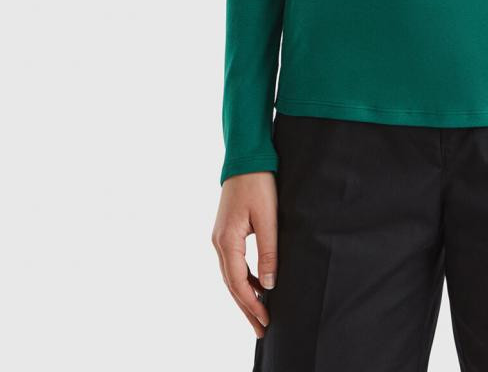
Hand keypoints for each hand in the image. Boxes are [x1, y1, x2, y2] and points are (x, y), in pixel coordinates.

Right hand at [211, 171, 278, 336]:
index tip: (265, 321)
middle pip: (231, 285)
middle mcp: (218, 242)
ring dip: (244, 295)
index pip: (238, 283)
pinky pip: (233, 263)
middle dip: (246, 308)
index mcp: (226, 241)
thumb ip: (268, 251)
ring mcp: (220, 237)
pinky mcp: (226, 232)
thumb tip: (268, 285)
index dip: (251, 305)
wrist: (245, 157)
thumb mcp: (268, 217)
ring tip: (259, 314)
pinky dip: (243, 279)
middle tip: (261, 330)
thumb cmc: (258, 183)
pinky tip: (256, 286)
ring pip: (230, 276)